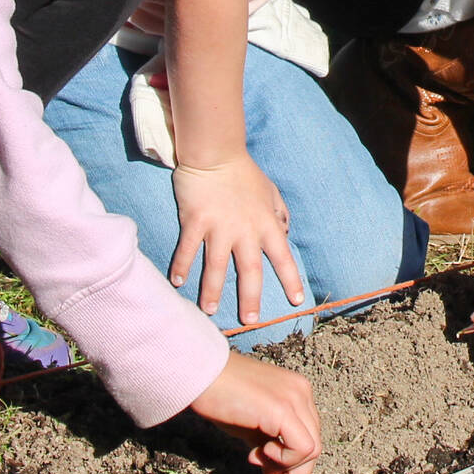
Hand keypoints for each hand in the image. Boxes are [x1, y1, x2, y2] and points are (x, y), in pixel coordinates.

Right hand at [170, 153, 305, 325]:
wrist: (216, 152)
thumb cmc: (244, 173)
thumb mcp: (271, 192)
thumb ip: (279, 214)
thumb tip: (286, 232)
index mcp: (266, 223)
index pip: (283, 256)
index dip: (291, 279)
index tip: (297, 301)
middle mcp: (245, 229)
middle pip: (250, 270)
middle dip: (251, 298)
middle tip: (250, 321)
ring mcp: (219, 226)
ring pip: (215, 266)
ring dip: (211, 290)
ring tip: (209, 311)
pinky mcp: (195, 220)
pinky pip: (188, 248)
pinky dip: (181, 266)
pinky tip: (176, 282)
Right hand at [188, 351, 322, 473]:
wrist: (201, 375)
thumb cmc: (220, 396)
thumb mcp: (251, 427)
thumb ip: (268, 447)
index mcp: (297, 392)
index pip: (309, 435)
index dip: (292, 462)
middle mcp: (302, 393)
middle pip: (314, 444)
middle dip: (293, 471)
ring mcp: (296, 399)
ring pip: (313, 449)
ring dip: (287, 467)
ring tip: (257, 458)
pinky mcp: (284, 410)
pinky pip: (303, 448)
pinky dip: (285, 460)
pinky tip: (261, 452)